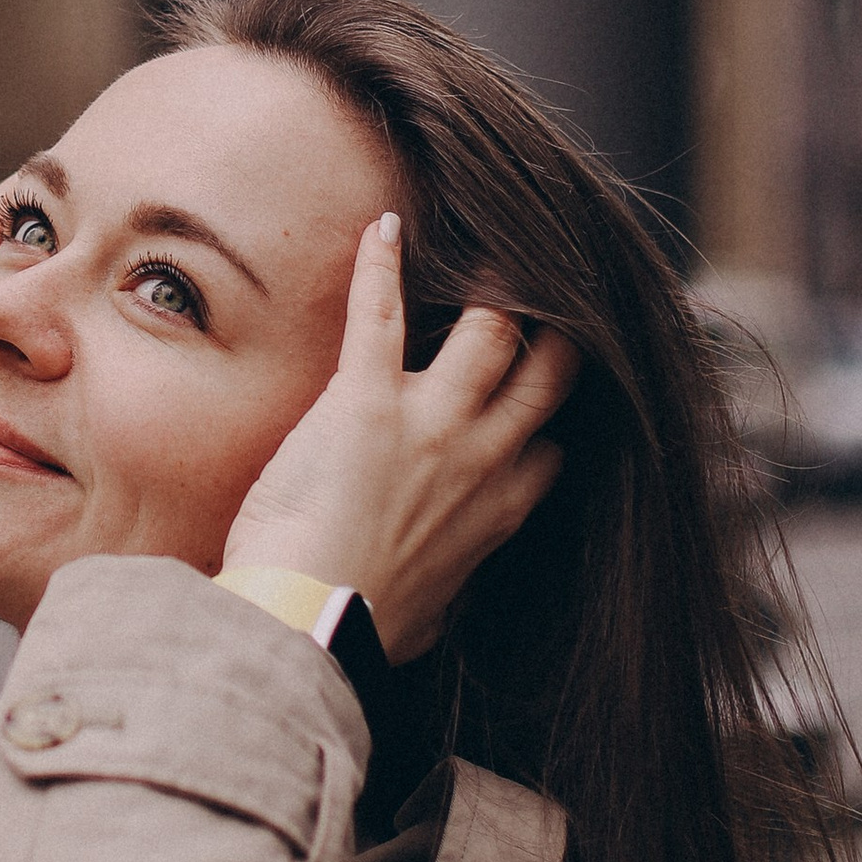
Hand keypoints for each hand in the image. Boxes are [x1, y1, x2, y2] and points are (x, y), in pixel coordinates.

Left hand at [221, 215, 575, 661]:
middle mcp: (482, 457)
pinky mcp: (365, 399)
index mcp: (500, 510)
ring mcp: (430, 422)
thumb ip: (447, 582)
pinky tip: (384, 227)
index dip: (544, 419)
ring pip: (494, 329)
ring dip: (488, 294)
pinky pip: (382, 312)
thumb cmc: (356, 634)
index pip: (553, 445)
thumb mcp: (432, 611)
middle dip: (548, 332)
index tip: (528, 399)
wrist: (308, 630)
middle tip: (530, 299)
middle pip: (549, 370)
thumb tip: (433, 599)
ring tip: (476, 260)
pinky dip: (382, 264)